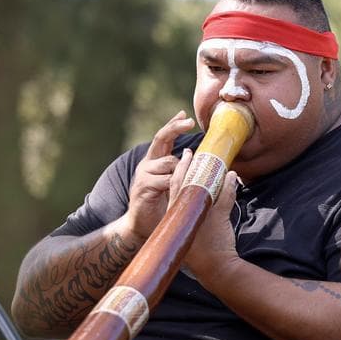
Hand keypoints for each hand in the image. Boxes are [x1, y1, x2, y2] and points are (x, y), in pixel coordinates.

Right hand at [121, 111, 196, 240]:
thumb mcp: (173, 184)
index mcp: (154, 161)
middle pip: (160, 139)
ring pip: (168, 162)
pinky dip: (174, 183)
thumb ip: (182, 172)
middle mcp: (147, 164)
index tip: (185, 114)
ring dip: (181, 168)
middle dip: (175, 128)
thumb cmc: (160, 205)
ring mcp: (144, 174)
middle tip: (189, 122)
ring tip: (187, 182)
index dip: (173, 125)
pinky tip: (177, 190)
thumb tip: (200, 161)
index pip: (164, 138)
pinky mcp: (143, 187)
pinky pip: (164, 180)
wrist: (141, 225)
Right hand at [181, 166, 240, 282]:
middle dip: (191, 163)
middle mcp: (185, 211)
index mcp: (175, 214)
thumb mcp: (185, 233)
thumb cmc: (198, 252)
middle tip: (195, 152)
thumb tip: (189, 201)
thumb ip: (184, 216)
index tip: (184, 157)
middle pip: (186, 180)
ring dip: (213, 171)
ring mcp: (202, 213)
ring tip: (219, 162)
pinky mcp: (218, 216)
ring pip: (207, 184)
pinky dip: (229, 183)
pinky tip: (232, 176)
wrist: (213, 268)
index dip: (178, 169)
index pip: (174, 185)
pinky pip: (225, 194)